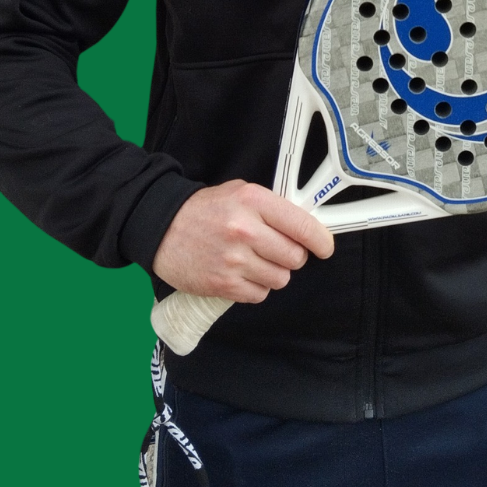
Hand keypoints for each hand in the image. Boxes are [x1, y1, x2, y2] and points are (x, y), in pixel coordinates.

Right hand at [153, 180, 334, 304]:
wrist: (161, 228)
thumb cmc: (203, 210)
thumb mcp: (238, 192)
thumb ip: (271, 207)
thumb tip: (305, 226)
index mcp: (252, 201)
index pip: (302, 225)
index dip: (320, 240)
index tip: (324, 247)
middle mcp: (245, 230)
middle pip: (295, 257)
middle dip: (291, 256)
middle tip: (276, 250)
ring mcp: (234, 260)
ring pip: (281, 278)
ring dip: (273, 273)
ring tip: (254, 261)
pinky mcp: (223, 284)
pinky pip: (260, 294)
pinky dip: (256, 287)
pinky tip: (242, 274)